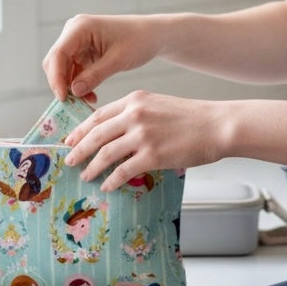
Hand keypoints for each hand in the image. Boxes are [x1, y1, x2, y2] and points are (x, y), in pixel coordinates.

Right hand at [42, 14, 161, 100]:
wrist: (152, 35)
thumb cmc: (139, 41)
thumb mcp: (118, 60)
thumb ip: (94, 76)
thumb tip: (73, 92)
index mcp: (81, 27)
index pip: (58, 54)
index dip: (56, 77)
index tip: (63, 98)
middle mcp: (74, 31)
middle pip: (55, 62)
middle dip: (62, 84)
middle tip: (73, 104)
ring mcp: (77, 41)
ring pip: (63, 69)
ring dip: (71, 87)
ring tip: (87, 101)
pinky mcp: (82, 51)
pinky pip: (73, 71)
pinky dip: (79, 84)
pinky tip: (90, 96)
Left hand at [63, 90, 228, 190]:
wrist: (217, 125)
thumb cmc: (193, 117)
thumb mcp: (159, 105)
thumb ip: (137, 114)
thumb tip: (117, 133)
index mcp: (135, 100)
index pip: (99, 115)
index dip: (81, 130)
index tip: (71, 140)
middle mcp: (135, 115)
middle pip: (96, 134)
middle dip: (79, 149)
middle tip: (69, 160)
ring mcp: (142, 135)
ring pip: (106, 153)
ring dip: (93, 167)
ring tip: (87, 175)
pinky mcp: (152, 154)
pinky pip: (123, 170)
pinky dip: (112, 179)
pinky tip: (108, 185)